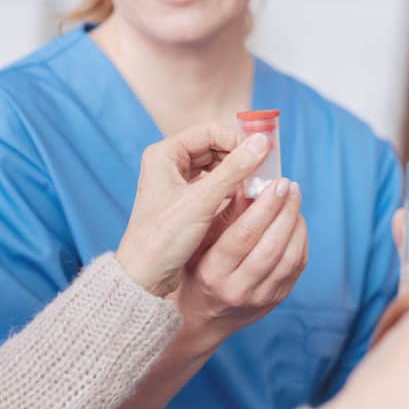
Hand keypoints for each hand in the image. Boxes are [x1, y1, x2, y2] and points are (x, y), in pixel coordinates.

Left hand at [116, 123, 271, 296]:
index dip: (237, 139)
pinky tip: (243, 198)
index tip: (262, 153)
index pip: (209, 130)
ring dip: (236, 173)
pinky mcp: (183, 201)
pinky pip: (212, 185)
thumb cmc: (163, 238)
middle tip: (264, 170)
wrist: (144, 277)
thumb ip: (234, 170)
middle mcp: (168, 163)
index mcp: (164, 154)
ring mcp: (175, 182)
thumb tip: (263, 143)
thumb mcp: (202, 201)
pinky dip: (229, 188)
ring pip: (215, 167)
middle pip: (214, 146)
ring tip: (256, 185)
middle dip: (239, 157)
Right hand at [170, 178, 307, 352]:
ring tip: (294, 200)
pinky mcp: (277, 299)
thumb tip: (248, 184)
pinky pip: (297, 267)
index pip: (243, 236)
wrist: (201, 318)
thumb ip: (224, 216)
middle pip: (271, 247)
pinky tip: (295, 221)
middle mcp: (237, 289)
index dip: (264, 207)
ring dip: (296, 224)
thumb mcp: (198, 244)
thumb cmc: (195, 271)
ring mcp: (260, 298)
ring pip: (289, 258)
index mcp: (212, 273)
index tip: (276, 184)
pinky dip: (300, 240)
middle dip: (285, 211)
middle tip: (290, 186)